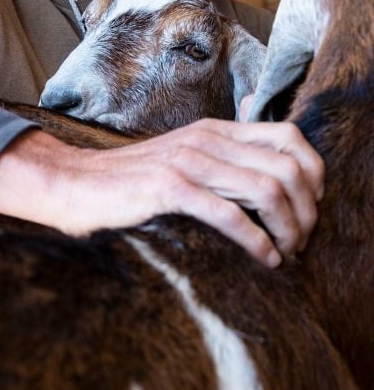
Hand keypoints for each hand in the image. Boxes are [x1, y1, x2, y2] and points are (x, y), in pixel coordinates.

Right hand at [0, 119, 322, 266]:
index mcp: (215, 130)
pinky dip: (256, 241)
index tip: (311, 208)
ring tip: (286, 254)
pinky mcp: (170, 188)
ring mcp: (188, 161)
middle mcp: (207, 140)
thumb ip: (220, 160)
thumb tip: (263, 181)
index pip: (290, 138)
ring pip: (267, 189)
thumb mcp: (182, 159)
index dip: (314, 174)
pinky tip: (263, 259)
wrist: (76, 184)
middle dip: (306, 211)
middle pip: (288, 167)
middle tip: (302, 241)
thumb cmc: (130, 182)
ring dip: (288, 229)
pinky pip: (230, 213)